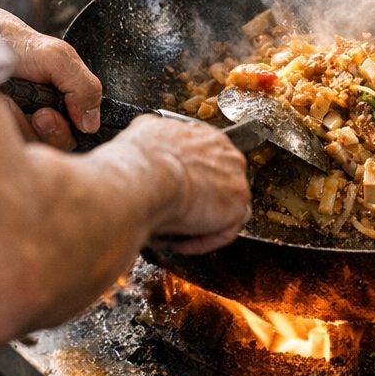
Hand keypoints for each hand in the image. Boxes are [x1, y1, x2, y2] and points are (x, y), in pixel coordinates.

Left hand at [0, 2, 100, 148]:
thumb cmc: (14, 44)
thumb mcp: (58, 58)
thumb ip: (84, 87)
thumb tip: (92, 123)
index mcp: (61, 102)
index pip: (75, 134)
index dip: (65, 131)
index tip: (50, 116)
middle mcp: (41, 117)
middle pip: (56, 146)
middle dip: (48, 131)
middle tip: (38, 114)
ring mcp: (17, 128)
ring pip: (31, 148)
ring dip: (21, 125)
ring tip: (9, 101)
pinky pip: (4, 147)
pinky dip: (1, 126)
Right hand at [111, 114, 250, 253]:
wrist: (143, 177)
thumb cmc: (137, 162)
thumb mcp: (142, 134)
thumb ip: (153, 138)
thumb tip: (145, 139)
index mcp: (203, 135)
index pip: (204, 162)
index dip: (186, 183)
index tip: (171, 194)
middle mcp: (224, 152)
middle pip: (216, 184)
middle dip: (195, 203)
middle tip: (172, 215)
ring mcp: (235, 177)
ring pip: (222, 209)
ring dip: (198, 223)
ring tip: (173, 232)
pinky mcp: (238, 202)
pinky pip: (224, 230)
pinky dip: (201, 240)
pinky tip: (180, 241)